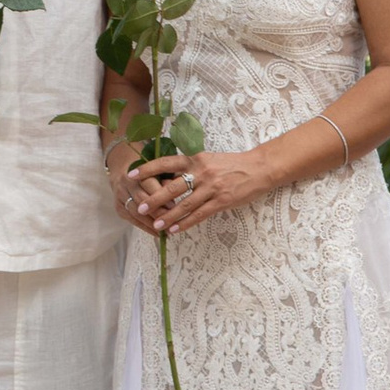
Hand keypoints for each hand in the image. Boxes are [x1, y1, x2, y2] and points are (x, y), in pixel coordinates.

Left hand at [122, 144, 280, 232]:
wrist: (258, 168)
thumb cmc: (231, 164)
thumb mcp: (208, 160)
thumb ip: (190, 169)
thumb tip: (168, 179)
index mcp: (195, 159)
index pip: (166, 163)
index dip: (147, 169)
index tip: (131, 176)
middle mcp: (201, 172)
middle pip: (172, 187)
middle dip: (154, 199)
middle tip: (139, 208)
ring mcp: (211, 187)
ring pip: (185, 204)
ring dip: (168, 216)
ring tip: (156, 225)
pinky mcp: (222, 201)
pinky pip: (200, 214)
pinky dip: (186, 223)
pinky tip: (175, 230)